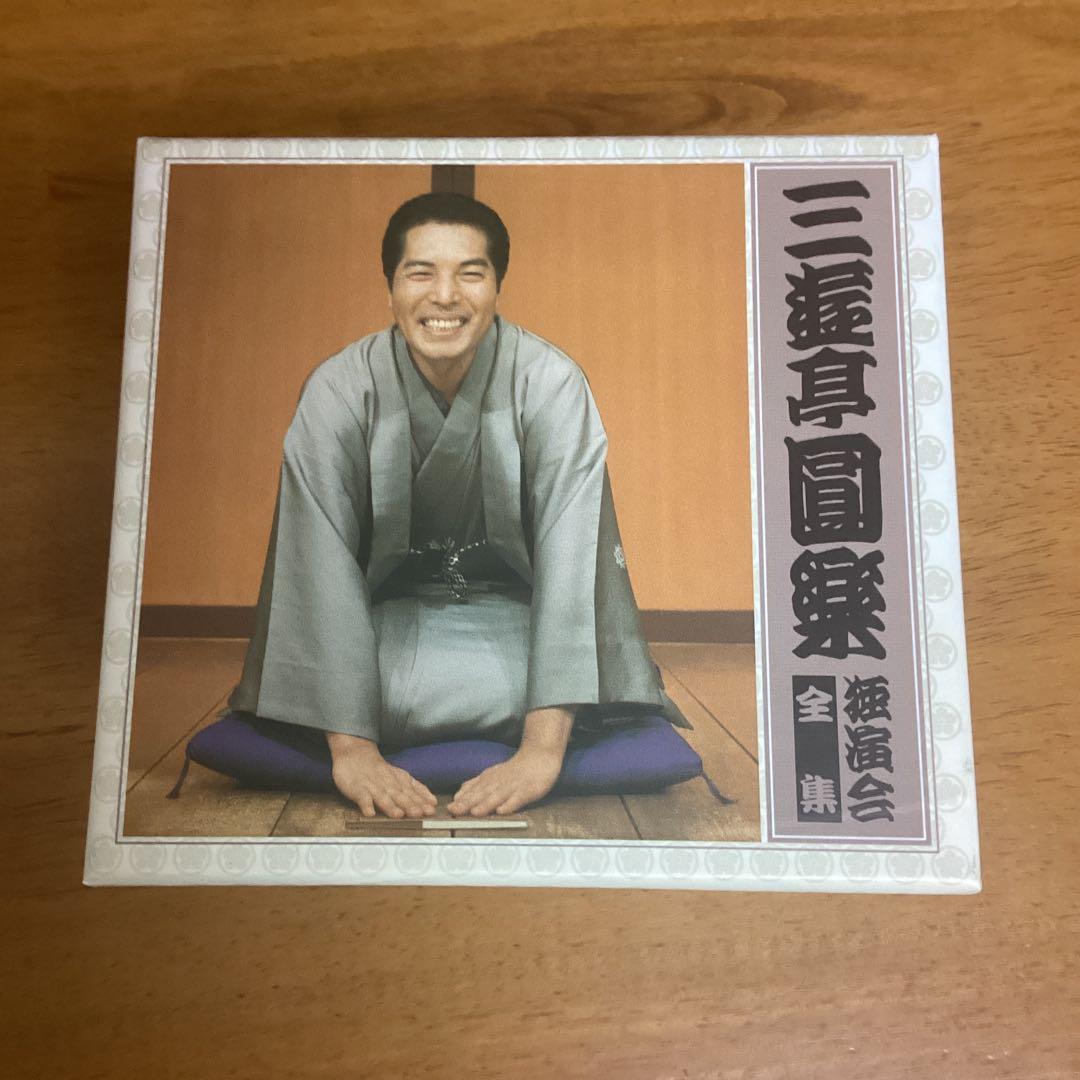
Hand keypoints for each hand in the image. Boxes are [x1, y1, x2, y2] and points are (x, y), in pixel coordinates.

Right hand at [327, 733, 437, 818]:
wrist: (355, 752)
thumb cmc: (379, 769)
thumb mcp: (399, 776)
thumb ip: (415, 789)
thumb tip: (434, 801)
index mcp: (399, 779)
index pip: (413, 791)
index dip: (422, 800)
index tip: (431, 809)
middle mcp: (388, 783)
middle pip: (399, 795)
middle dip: (409, 804)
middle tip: (419, 813)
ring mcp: (372, 785)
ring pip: (382, 796)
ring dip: (390, 806)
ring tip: (398, 815)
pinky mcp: (357, 788)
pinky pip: (362, 797)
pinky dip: (366, 805)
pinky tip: (370, 813)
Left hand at [448, 745, 563, 816]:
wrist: (539, 756)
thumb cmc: (515, 769)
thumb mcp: (493, 774)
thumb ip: (477, 784)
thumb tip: (458, 794)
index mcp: (490, 779)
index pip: (473, 790)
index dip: (461, 800)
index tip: (449, 809)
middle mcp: (499, 782)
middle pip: (482, 794)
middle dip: (468, 803)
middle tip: (455, 811)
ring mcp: (514, 786)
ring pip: (498, 796)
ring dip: (486, 805)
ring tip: (475, 813)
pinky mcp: (528, 790)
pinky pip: (518, 798)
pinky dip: (510, 804)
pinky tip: (502, 811)